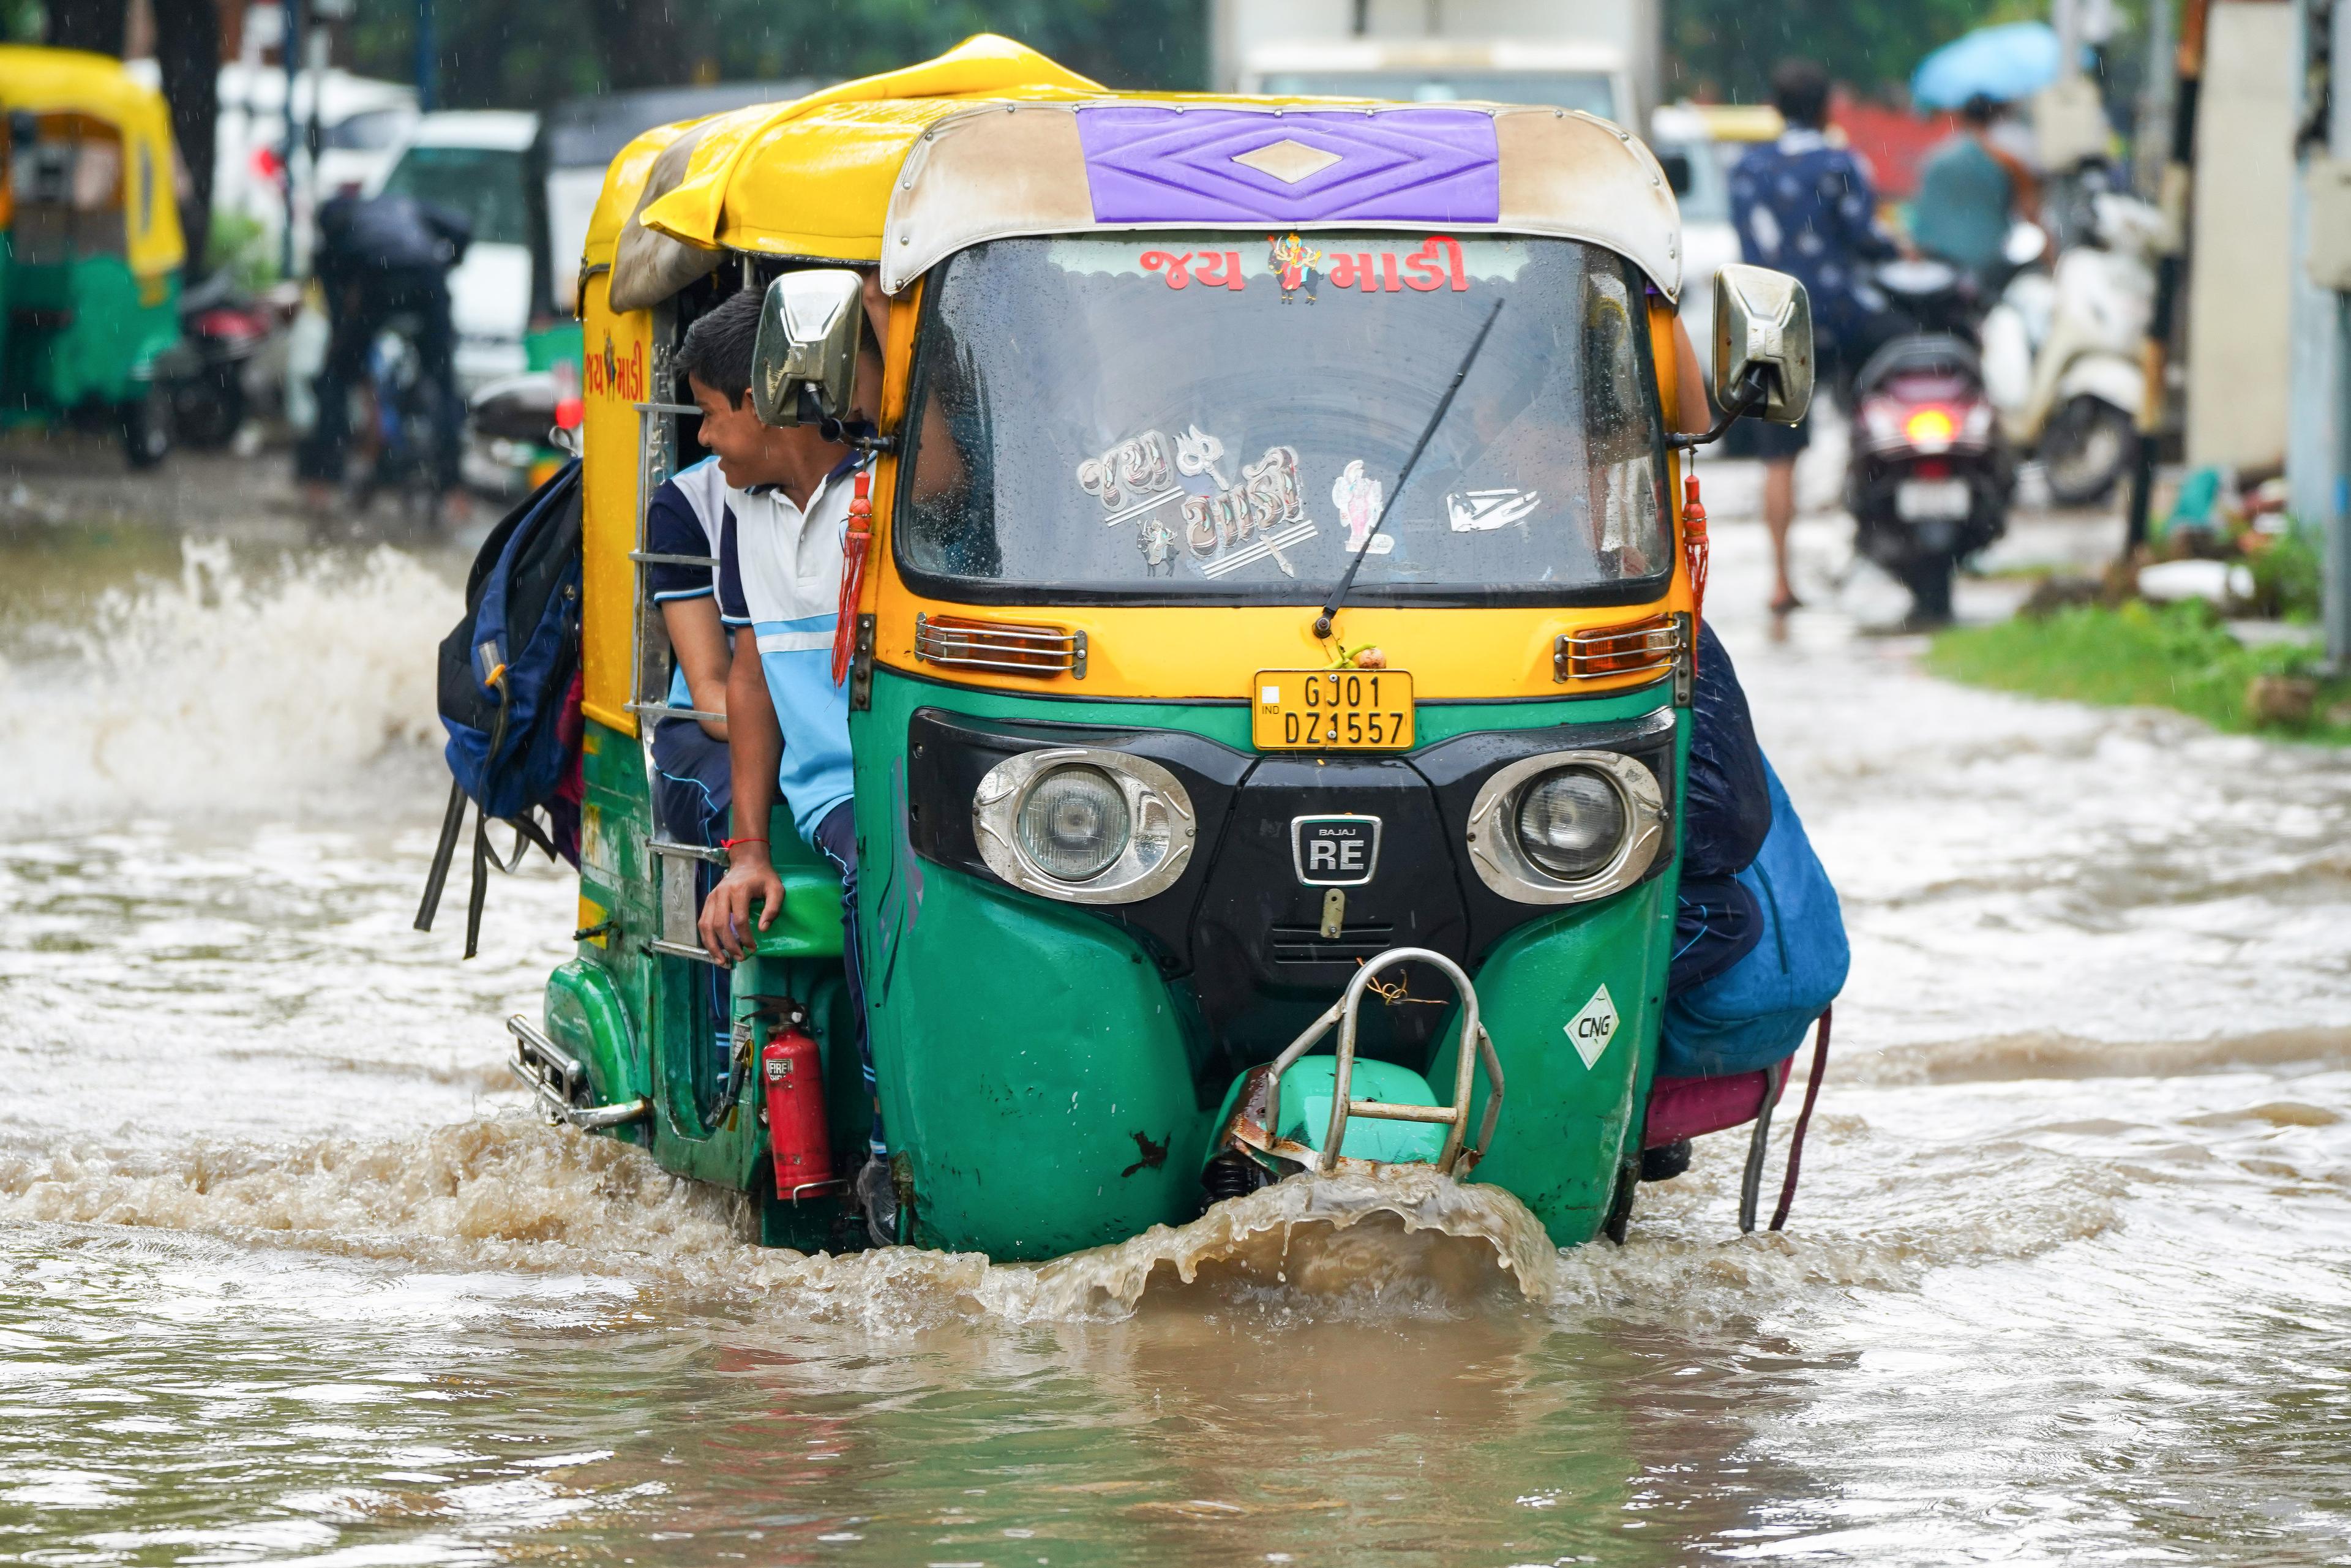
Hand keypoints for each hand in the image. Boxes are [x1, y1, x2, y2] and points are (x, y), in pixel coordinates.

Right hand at [699, 847, 782, 964]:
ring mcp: (712, 897)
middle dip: (729, 945)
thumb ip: (773, 908)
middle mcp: (721, 894)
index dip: (745, 937)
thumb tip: (762, 929)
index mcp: (739, 890)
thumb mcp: (776, 889)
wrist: (747, 861)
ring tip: (722, 961)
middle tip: (740, 958)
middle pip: (720, 925)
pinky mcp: (708, 901)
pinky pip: (703, 922)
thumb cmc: (763, 876)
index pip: (739, 919)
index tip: (753, 948)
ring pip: (706, 925)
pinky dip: (706, 938)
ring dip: (713, 946)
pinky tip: (714, 950)